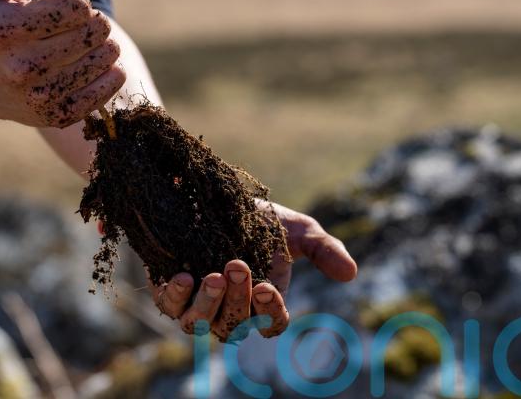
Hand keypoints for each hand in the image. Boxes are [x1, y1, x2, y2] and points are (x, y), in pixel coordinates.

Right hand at [0, 0, 124, 126]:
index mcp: (4, 31)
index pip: (75, 7)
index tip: (66, 0)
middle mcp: (21, 68)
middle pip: (94, 32)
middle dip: (94, 19)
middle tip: (79, 22)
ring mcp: (39, 96)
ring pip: (105, 60)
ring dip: (104, 45)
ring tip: (85, 42)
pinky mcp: (55, 116)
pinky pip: (105, 93)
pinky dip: (111, 75)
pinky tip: (99, 63)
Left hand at [149, 199, 356, 341]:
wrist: (214, 193)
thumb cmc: (259, 219)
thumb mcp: (298, 230)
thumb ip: (324, 250)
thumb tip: (351, 273)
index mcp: (262, 301)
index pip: (270, 324)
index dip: (270, 313)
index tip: (266, 287)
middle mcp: (228, 309)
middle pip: (234, 327)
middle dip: (237, 300)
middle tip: (237, 265)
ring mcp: (197, 302)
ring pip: (200, 324)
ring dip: (209, 304)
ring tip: (214, 275)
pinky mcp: (168, 286)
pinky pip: (170, 305)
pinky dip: (176, 296)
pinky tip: (184, 276)